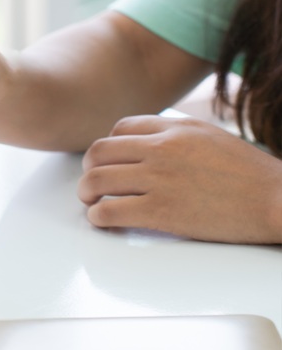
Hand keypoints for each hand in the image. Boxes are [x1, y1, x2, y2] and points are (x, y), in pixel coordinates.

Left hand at [78, 115, 281, 243]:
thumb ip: (176, 134)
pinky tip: (103, 220)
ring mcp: (159, 180)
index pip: (119, 129)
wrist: (278, 200)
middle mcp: (161, 150)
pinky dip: (98, 217)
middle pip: (99, 152)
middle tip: (90, 184)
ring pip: (96, 180)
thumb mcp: (211, 136)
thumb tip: (145, 140)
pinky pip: (109, 211)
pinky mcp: (161, 212)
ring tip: (91, 202)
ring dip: (86, 193)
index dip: (107, 147)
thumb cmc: (250, 174)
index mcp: (175, 129)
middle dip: (88, 169)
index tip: (107, 162)